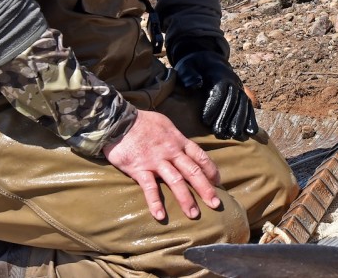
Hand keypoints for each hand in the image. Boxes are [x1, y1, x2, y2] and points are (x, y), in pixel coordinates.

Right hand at [102, 110, 220, 221]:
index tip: (218, 182)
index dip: (211, 170)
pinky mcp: (140, 169)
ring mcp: (156, 161)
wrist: (119, 120)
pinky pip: (150, 188)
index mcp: (178, 141)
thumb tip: (182, 145)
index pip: (200, 156)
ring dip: (186, 199)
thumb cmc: (142, 121)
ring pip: (176, 182)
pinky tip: (161, 216)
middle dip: (206, 189)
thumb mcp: (165, 124)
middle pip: (193, 172)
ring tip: (193, 214)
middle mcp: (171, 152)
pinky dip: (155, 202)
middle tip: (215, 204)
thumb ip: (175, 137)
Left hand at [174, 51, 258, 140]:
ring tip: (235, 136)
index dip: (214, 106)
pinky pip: (249, 106)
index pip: (218, 91)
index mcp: (218, 74)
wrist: (207, 59)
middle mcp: (232, 80)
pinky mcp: (242, 94)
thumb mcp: (187, 67)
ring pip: (244, 104)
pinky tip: (250, 132)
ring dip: (240, 121)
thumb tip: (196, 85)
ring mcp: (239, 87)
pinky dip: (251, 119)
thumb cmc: (194, 66)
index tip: (205, 121)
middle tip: (219, 133)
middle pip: (233, 100)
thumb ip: (189, 75)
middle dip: (227, 117)